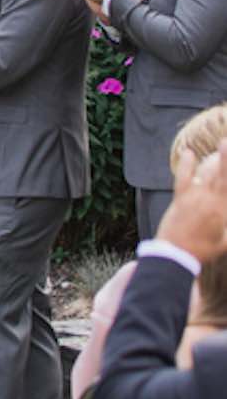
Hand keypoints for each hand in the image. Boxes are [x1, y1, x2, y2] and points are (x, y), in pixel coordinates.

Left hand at [157, 138, 226, 264]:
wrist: (176, 255)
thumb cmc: (202, 252)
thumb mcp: (224, 244)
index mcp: (223, 211)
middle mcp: (211, 201)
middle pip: (223, 176)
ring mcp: (194, 198)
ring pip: (207, 174)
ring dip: (216, 159)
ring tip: (224, 143)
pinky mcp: (180, 198)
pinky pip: (184, 177)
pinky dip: (186, 164)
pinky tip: (188, 152)